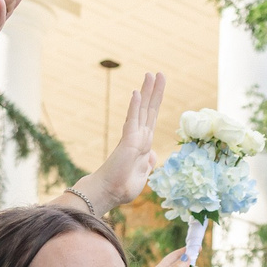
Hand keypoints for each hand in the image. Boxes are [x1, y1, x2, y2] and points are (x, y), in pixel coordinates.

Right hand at [74, 71, 166, 209]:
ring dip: (146, 91)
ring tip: (150, 74)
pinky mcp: (128, 142)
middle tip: (159, 73)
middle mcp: (138, 137)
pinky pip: (132, 120)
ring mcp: (133, 137)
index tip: (159, 87)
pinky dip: (135, 106)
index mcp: (143, 144)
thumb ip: (147, 164)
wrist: (108, 193)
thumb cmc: (122, 187)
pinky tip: (137, 92)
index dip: (155, 102)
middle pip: (149, 109)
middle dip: (154, 91)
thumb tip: (152, 156)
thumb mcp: (142, 175)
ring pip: (142, 110)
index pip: (151, 118)